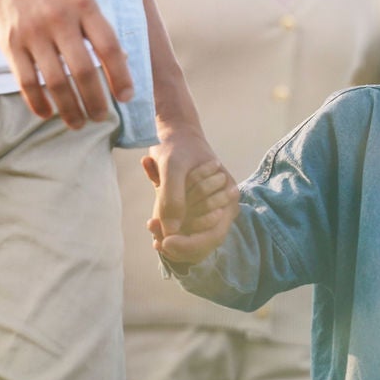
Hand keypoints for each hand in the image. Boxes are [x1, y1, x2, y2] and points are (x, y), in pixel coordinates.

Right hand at [0, 0, 134, 127]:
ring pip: (56, 83)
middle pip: (84, 71)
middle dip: (96, 102)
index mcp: (83, 4)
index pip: (109, 47)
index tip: (126, 96)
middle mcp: (59, 19)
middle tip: (102, 118)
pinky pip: (26, 82)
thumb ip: (95, 23)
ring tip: (78, 123)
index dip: (121, 76)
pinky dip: (38, 103)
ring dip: (69, 109)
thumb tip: (119, 61)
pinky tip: (47, 113)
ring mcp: (32, 33)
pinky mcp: (9, 43)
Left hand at [141, 126, 230, 252]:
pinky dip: (167, 230)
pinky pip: (182, 232)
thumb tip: (171, 231)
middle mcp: (224, 209)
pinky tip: (153, 223)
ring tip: (151, 224)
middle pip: (201, 243)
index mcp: (229, 197)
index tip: (164, 243)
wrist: (176, 134)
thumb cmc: (177, 146)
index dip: (189, 245)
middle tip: (153, 234)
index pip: (212, 237)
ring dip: (170, 237)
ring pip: (190, 240)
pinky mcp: (195, 212)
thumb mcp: (172, 166)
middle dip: (176, 243)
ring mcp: (210, 212)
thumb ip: (172, 198)